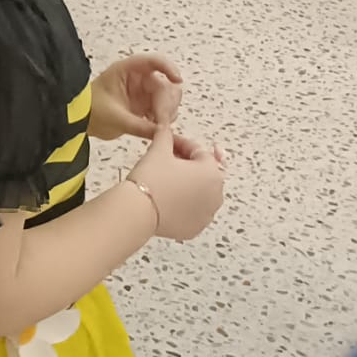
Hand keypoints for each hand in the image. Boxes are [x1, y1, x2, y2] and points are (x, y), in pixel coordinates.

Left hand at [91, 53, 182, 139]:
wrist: (80, 120)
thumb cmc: (90, 110)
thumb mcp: (115, 118)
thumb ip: (139, 126)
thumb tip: (161, 133)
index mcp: (126, 71)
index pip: (152, 61)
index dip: (168, 67)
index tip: (177, 79)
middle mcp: (138, 79)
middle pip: (165, 85)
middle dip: (167, 103)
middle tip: (162, 122)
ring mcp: (143, 93)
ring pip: (168, 99)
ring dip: (168, 113)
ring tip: (158, 127)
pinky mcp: (146, 106)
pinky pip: (164, 110)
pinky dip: (164, 120)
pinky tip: (157, 129)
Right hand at [128, 124, 225, 241]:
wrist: (139, 210)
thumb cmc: (152, 178)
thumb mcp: (158, 150)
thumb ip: (165, 136)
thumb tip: (165, 128)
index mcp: (212, 173)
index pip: (199, 151)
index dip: (181, 143)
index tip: (166, 141)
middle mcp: (217, 195)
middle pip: (203, 173)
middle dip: (187, 164)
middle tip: (166, 159)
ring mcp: (208, 214)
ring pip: (200, 193)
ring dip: (187, 184)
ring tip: (166, 179)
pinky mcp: (196, 228)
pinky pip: (193, 211)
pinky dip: (184, 204)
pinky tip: (168, 198)